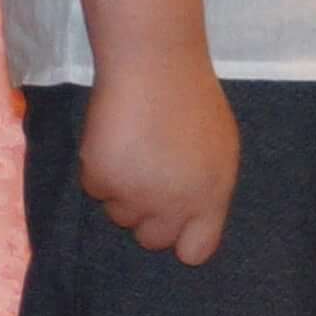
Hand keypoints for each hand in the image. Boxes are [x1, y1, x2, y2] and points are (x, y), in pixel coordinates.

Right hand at [78, 62, 241, 260]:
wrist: (155, 65)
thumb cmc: (191, 99)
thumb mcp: (220, 148)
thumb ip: (207, 189)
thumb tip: (189, 220)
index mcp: (210, 196)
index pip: (195, 251)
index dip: (181, 238)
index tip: (173, 222)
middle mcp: (175, 204)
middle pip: (151, 239)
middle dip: (147, 214)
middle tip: (148, 174)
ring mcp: (137, 195)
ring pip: (119, 215)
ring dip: (122, 190)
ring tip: (133, 148)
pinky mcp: (103, 179)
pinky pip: (95, 189)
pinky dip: (100, 169)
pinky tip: (114, 138)